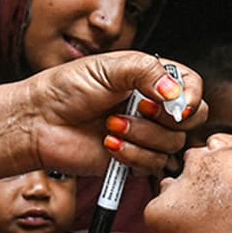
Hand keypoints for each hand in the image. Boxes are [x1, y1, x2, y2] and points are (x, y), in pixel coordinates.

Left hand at [21, 52, 205, 178]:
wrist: (40, 121)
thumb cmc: (67, 88)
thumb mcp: (109, 67)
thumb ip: (148, 72)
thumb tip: (177, 95)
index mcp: (149, 79)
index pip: (191, 86)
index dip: (190, 97)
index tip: (177, 104)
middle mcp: (151, 107)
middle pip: (191, 119)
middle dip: (166, 119)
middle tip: (140, 110)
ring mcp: (144, 135)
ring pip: (172, 145)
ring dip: (141, 136)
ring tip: (110, 125)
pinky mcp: (133, 160)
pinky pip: (152, 165)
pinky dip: (132, 155)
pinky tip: (108, 144)